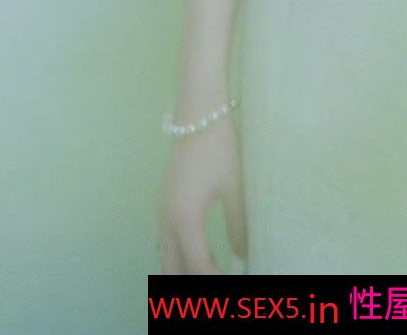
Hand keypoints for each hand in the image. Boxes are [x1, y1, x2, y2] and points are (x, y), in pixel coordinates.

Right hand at [157, 115, 247, 273]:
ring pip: (166, 255)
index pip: (198, 266)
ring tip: (203, 281)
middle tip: (210, 292)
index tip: (232, 285)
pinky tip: (193, 258)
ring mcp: (162, 211)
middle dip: (189, 285)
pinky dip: (177, 257)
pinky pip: (165, 241)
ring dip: (181, 272)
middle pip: (173, 268)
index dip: (213, 283)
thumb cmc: (219, 148)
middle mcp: (167, 220)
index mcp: (185, 219)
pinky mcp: (165, 202)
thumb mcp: (235, 187)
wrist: (198, 113)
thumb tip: (244, 256)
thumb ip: (239, 225)